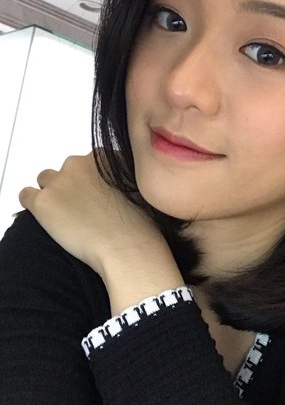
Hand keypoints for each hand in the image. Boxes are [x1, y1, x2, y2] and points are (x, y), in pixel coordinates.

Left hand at [18, 151, 180, 286]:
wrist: (127, 246)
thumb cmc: (139, 224)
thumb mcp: (139, 188)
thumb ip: (120, 178)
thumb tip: (110, 187)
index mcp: (103, 158)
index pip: (87, 162)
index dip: (90, 182)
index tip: (95, 197)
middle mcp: (80, 163)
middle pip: (66, 171)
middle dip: (71, 187)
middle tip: (83, 210)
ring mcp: (59, 181)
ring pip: (45, 181)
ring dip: (54, 195)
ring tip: (67, 217)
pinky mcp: (43, 201)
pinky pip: (26, 195)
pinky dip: (34, 206)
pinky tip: (49, 220)